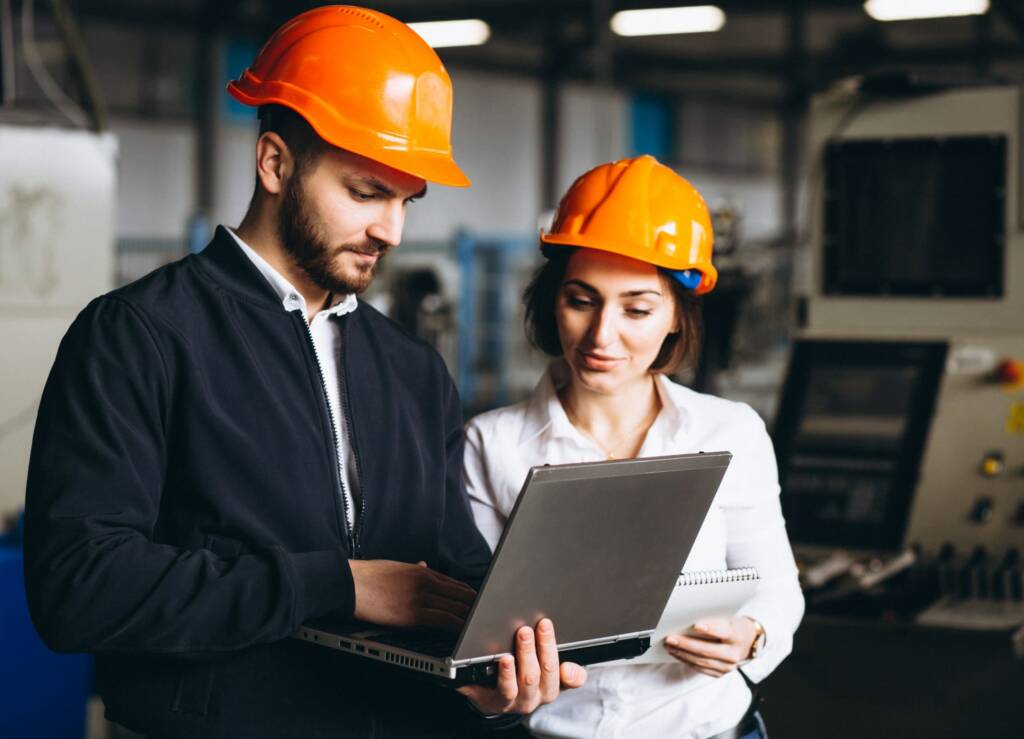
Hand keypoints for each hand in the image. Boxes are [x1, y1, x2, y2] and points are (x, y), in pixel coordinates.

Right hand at [349, 559, 475, 631]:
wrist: (349, 582)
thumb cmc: (369, 576)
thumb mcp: (396, 567)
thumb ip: (414, 568)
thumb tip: (425, 564)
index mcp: (423, 571)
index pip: (455, 584)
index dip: (471, 595)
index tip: (481, 603)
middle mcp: (426, 581)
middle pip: (461, 594)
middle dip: (476, 607)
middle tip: (488, 616)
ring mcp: (421, 596)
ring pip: (456, 607)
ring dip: (471, 617)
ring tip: (482, 626)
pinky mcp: (413, 613)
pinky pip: (443, 619)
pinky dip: (458, 625)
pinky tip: (466, 631)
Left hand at [456, 618, 586, 714]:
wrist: (490, 701)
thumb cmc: (520, 681)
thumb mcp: (542, 675)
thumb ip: (560, 667)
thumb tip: (568, 668)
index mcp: (551, 688)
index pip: (566, 672)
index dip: (557, 647)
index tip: (546, 624)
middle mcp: (538, 696)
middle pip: (547, 670)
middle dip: (543, 645)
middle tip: (536, 626)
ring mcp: (520, 701)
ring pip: (528, 678)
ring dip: (526, 655)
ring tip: (523, 635)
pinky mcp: (501, 703)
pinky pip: (507, 690)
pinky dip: (507, 673)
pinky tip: (504, 659)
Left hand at [664, 617, 758, 677]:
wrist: (746, 642)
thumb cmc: (732, 626)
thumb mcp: (728, 619)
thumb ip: (714, 620)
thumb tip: (690, 620)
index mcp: (737, 637)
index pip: (724, 633)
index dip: (711, 629)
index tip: (696, 625)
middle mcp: (734, 654)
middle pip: (708, 650)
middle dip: (686, 644)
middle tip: (671, 639)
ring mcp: (728, 667)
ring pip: (702, 662)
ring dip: (682, 654)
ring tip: (670, 646)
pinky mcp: (720, 673)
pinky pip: (701, 669)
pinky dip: (687, 661)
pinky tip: (677, 654)